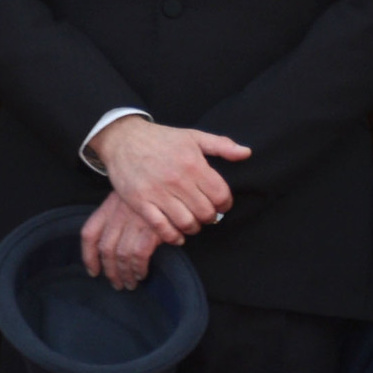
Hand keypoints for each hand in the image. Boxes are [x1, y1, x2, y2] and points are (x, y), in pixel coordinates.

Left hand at [80, 191, 167, 289]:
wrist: (175, 176)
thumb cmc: (156, 188)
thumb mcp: (132, 194)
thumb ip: (120, 213)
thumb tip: (113, 243)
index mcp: (109, 205)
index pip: (89, 233)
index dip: (88, 256)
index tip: (93, 271)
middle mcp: (118, 213)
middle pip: (105, 249)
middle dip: (110, 271)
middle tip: (117, 283)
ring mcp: (135, 220)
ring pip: (121, 255)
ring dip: (125, 274)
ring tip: (131, 283)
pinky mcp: (151, 227)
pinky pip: (139, 255)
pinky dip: (138, 268)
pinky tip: (142, 273)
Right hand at [88, 115, 250, 242]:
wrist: (125, 139)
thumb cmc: (162, 139)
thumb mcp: (194, 136)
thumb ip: (222, 145)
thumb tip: (247, 153)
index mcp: (194, 164)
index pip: (220, 195)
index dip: (225, 204)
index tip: (222, 206)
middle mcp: (177, 180)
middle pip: (205, 212)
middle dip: (210, 218)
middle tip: (208, 216)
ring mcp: (157, 192)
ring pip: (185, 222)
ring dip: (193, 228)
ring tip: (194, 224)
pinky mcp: (140, 202)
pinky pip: (161, 227)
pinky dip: (173, 236)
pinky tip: (178, 235)